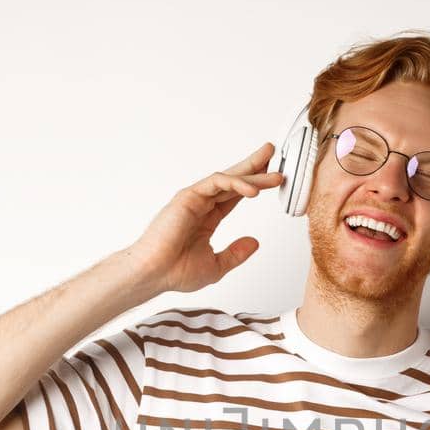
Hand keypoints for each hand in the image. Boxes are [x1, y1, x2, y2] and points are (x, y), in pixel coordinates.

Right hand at [123, 142, 284, 294]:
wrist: (155, 274)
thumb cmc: (176, 272)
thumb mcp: (216, 265)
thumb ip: (236, 254)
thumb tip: (255, 243)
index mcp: (207, 218)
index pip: (234, 195)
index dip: (254, 185)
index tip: (273, 179)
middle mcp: (201, 204)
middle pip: (233, 180)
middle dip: (255, 167)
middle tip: (274, 156)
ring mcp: (194, 198)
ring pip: (228, 179)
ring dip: (252, 175)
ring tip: (274, 177)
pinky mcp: (189, 197)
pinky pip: (216, 183)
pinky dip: (236, 183)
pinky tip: (253, 191)